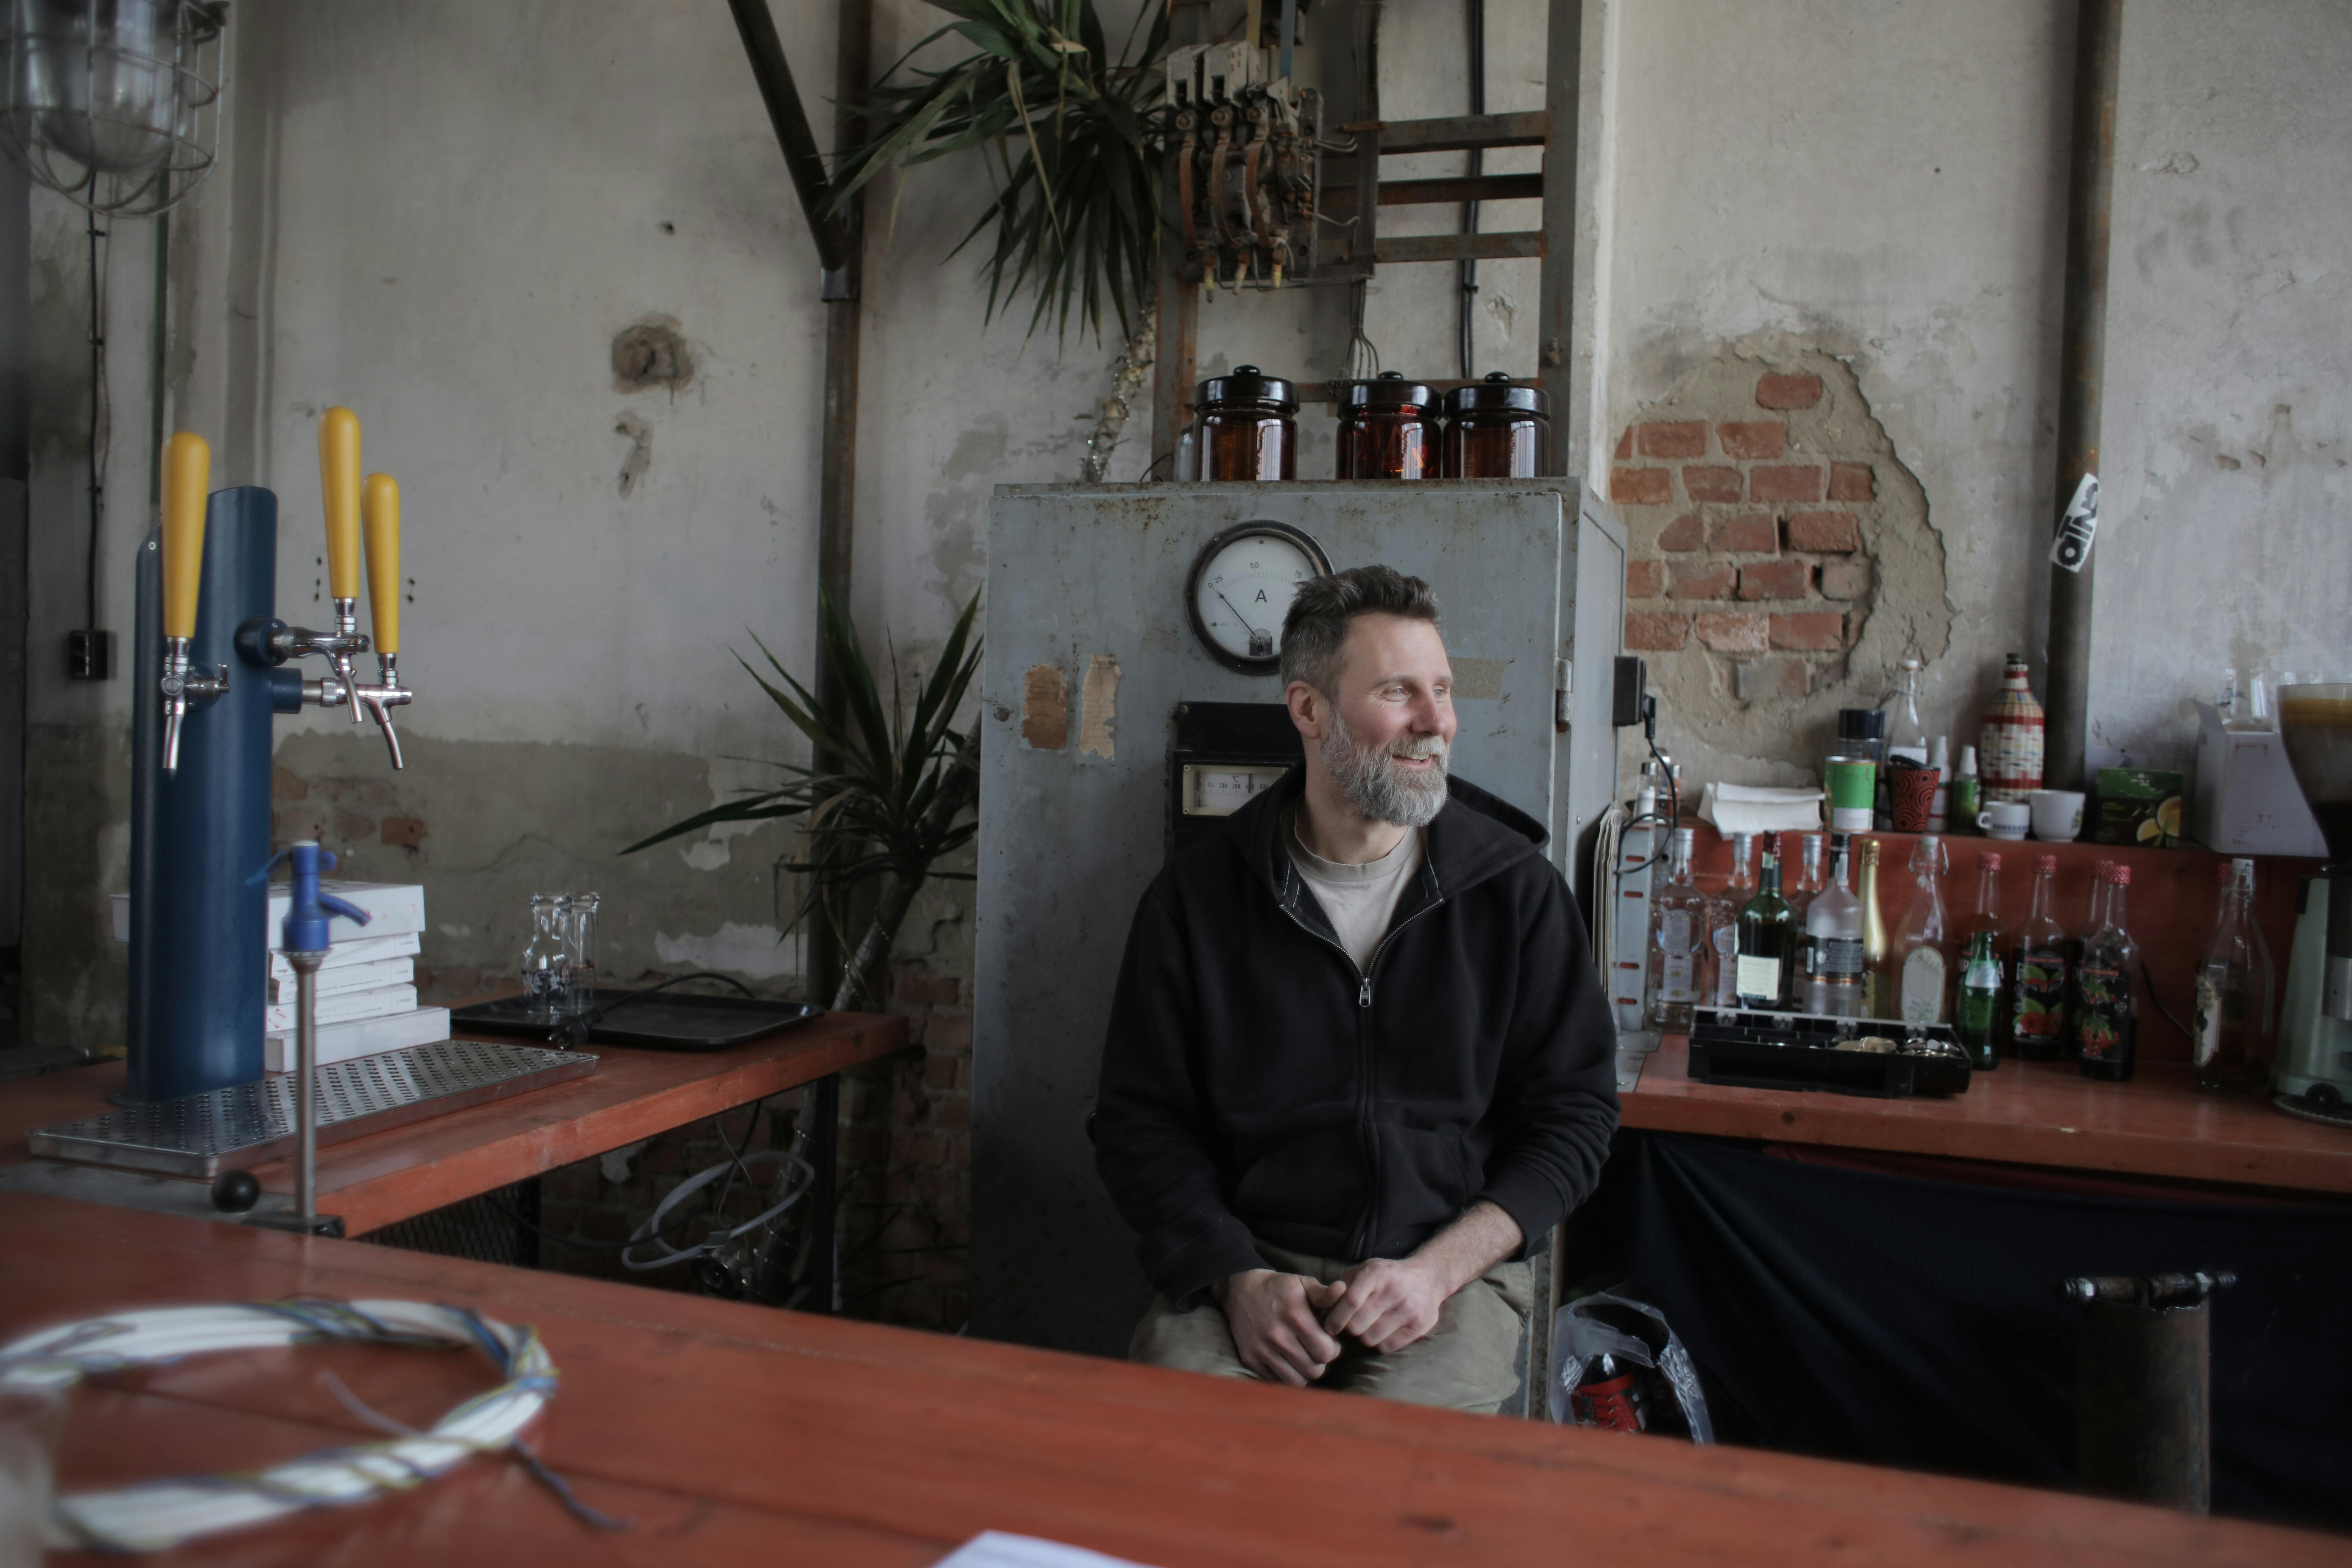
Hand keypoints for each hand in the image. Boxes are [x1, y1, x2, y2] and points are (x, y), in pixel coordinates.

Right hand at [1215, 1269, 1347, 1385]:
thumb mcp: (1303, 1283)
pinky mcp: (1250, 1359)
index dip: (1334, 1349)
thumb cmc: (1279, 1288)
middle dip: (1321, 1362)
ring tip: (1305, 1357)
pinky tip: (1288, 1361)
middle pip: (1314, 1369)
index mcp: (1295, 1316)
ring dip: (1305, 1372)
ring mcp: (1262, 1350)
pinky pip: (1277, 1381)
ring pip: (1297, 1380)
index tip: (1329, 1341)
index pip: (1326, 1351)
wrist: (1241, 1290)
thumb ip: (1325, 1294)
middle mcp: (1277, 1335)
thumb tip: (1344, 1292)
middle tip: (1317, 1350)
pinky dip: (1287, 1375)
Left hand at [1322, 1256, 1448, 1353]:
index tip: (1329, 1327)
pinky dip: (1380, 1343)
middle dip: (1349, 1328)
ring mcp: (1409, 1309)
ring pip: (1370, 1339)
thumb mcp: (1365, 1271)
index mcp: (1377, 1274)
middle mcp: (1394, 1290)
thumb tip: (1322, 1311)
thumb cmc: (1387, 1276)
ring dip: (1365, 1336)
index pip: (1350, 1301)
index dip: (1335, 1318)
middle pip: (1357, 1325)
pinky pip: (1387, 1347)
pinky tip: (1383, 1331)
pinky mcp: (1420, 1326)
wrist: (1428, 1278)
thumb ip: (1343, 1288)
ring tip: (1369, 1326)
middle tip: (1351, 1324)